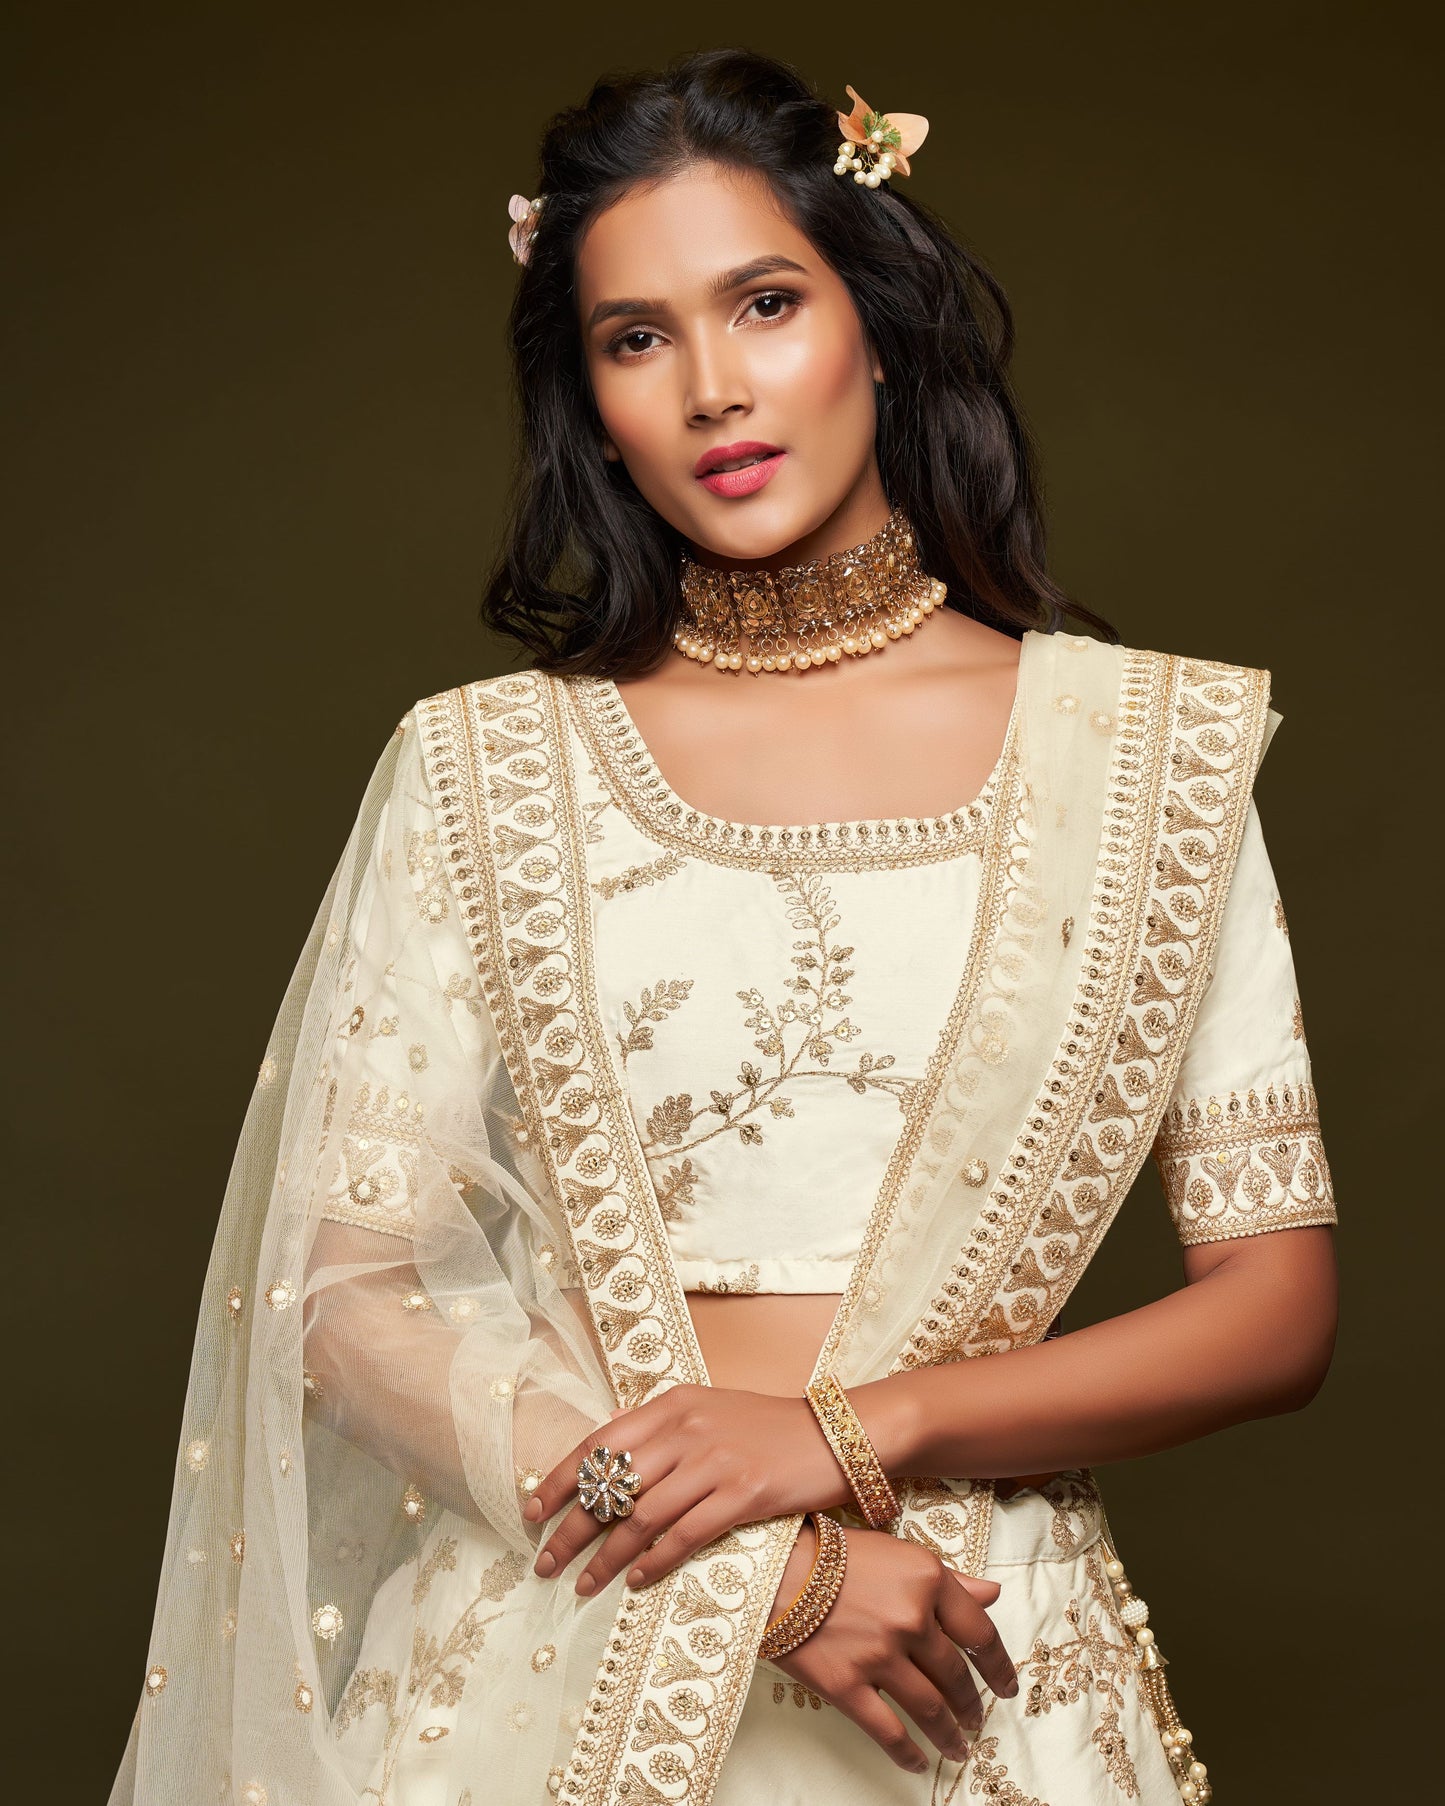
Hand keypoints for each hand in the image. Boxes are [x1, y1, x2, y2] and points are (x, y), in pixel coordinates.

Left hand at [524, 1383, 848, 1594]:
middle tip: (545, 1563)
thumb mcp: (708, 1410)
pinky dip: (655, 1561)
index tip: (532, 1512)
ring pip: (641, 1517)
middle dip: (570, 1530)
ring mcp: (713, 1461)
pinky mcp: (742, 1493)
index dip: (559, 1480)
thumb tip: (609, 1441)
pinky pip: (685, 1535)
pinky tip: (637, 1581)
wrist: (833, 1433)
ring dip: (605, 1557)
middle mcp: (685, 1429)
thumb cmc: (766, 1426)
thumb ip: (660, 1428)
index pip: (598, 1443)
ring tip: (583, 1584)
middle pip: (611, 1486)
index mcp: (670, 1405)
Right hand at [769, 1522, 1017, 1773]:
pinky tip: (918, 1763)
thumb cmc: (834, 1554)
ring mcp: (879, 1656)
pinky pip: (887, 1730)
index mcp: (927, 1581)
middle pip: (955, 1675)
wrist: (772, 1567)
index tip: (1006, 1686)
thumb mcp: (897, 1553)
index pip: (979, 1633)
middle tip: (977, 1718)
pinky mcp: (847, 1685)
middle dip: (972, 1704)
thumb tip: (991, 1594)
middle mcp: (910, 1619)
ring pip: (930, 1709)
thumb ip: (948, 1579)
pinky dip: (907, 1753)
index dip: (999, 1666)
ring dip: (949, 1734)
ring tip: (959, 1748)